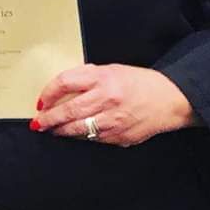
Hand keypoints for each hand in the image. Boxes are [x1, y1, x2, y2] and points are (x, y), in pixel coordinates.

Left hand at [32, 63, 195, 146]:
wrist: (170, 99)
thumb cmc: (140, 82)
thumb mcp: (110, 70)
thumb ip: (86, 77)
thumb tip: (62, 89)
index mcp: (102, 78)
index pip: (64, 83)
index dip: (47, 93)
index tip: (40, 102)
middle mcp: (107, 99)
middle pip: (68, 110)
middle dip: (49, 119)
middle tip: (38, 123)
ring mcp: (114, 120)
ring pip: (79, 129)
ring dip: (62, 131)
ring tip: (53, 130)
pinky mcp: (121, 137)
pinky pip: (95, 139)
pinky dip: (83, 137)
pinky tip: (77, 134)